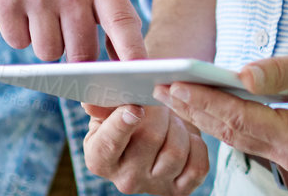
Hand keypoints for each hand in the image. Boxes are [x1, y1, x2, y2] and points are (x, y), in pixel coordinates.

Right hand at [0, 0, 145, 61]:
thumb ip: (111, 9)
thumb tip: (123, 61)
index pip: (123, 24)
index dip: (133, 57)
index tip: (143, 82)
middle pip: (82, 54)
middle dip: (78, 55)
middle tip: (70, 32)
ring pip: (48, 54)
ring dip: (46, 41)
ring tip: (42, 9)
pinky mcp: (4, 2)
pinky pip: (18, 43)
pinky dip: (20, 32)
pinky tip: (21, 5)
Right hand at [83, 103, 207, 194]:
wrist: (150, 135)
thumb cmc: (126, 117)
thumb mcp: (108, 109)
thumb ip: (102, 105)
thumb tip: (90, 104)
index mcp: (99, 158)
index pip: (109, 144)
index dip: (122, 124)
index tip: (135, 107)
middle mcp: (125, 179)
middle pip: (150, 138)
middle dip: (159, 112)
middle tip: (158, 100)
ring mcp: (153, 187)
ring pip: (176, 151)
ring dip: (178, 127)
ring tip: (171, 118)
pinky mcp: (179, 191)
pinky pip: (198, 166)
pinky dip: (196, 145)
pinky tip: (186, 137)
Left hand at [154, 42, 287, 172]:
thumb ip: (276, 71)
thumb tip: (241, 76)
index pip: (239, 118)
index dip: (204, 101)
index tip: (175, 84)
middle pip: (230, 131)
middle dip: (193, 109)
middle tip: (159, 88)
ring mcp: (286, 155)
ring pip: (232, 135)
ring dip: (200, 115)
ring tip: (169, 94)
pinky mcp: (281, 146)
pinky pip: (242, 133)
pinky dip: (217, 117)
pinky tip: (196, 102)